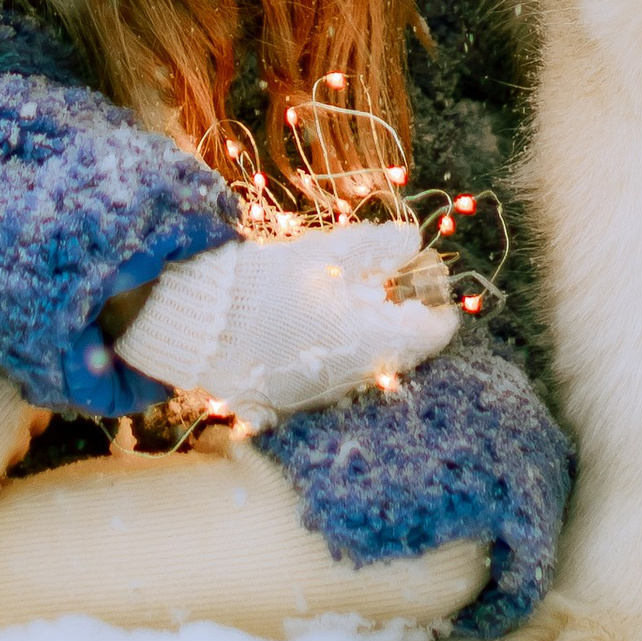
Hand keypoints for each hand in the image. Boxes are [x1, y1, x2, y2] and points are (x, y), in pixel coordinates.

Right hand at [112, 222, 458, 422]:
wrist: (202, 324)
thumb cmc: (268, 281)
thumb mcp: (326, 253)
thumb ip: (376, 245)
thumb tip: (413, 237)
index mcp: (371, 342)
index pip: (430, 336)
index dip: (439, 310)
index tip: (434, 290)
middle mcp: (354, 379)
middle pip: (400, 353)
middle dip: (402, 319)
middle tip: (393, 290)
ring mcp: (324, 396)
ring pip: (368, 368)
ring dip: (372, 337)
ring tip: (355, 303)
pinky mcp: (294, 403)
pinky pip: (333, 380)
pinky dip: (338, 354)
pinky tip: (321, 328)